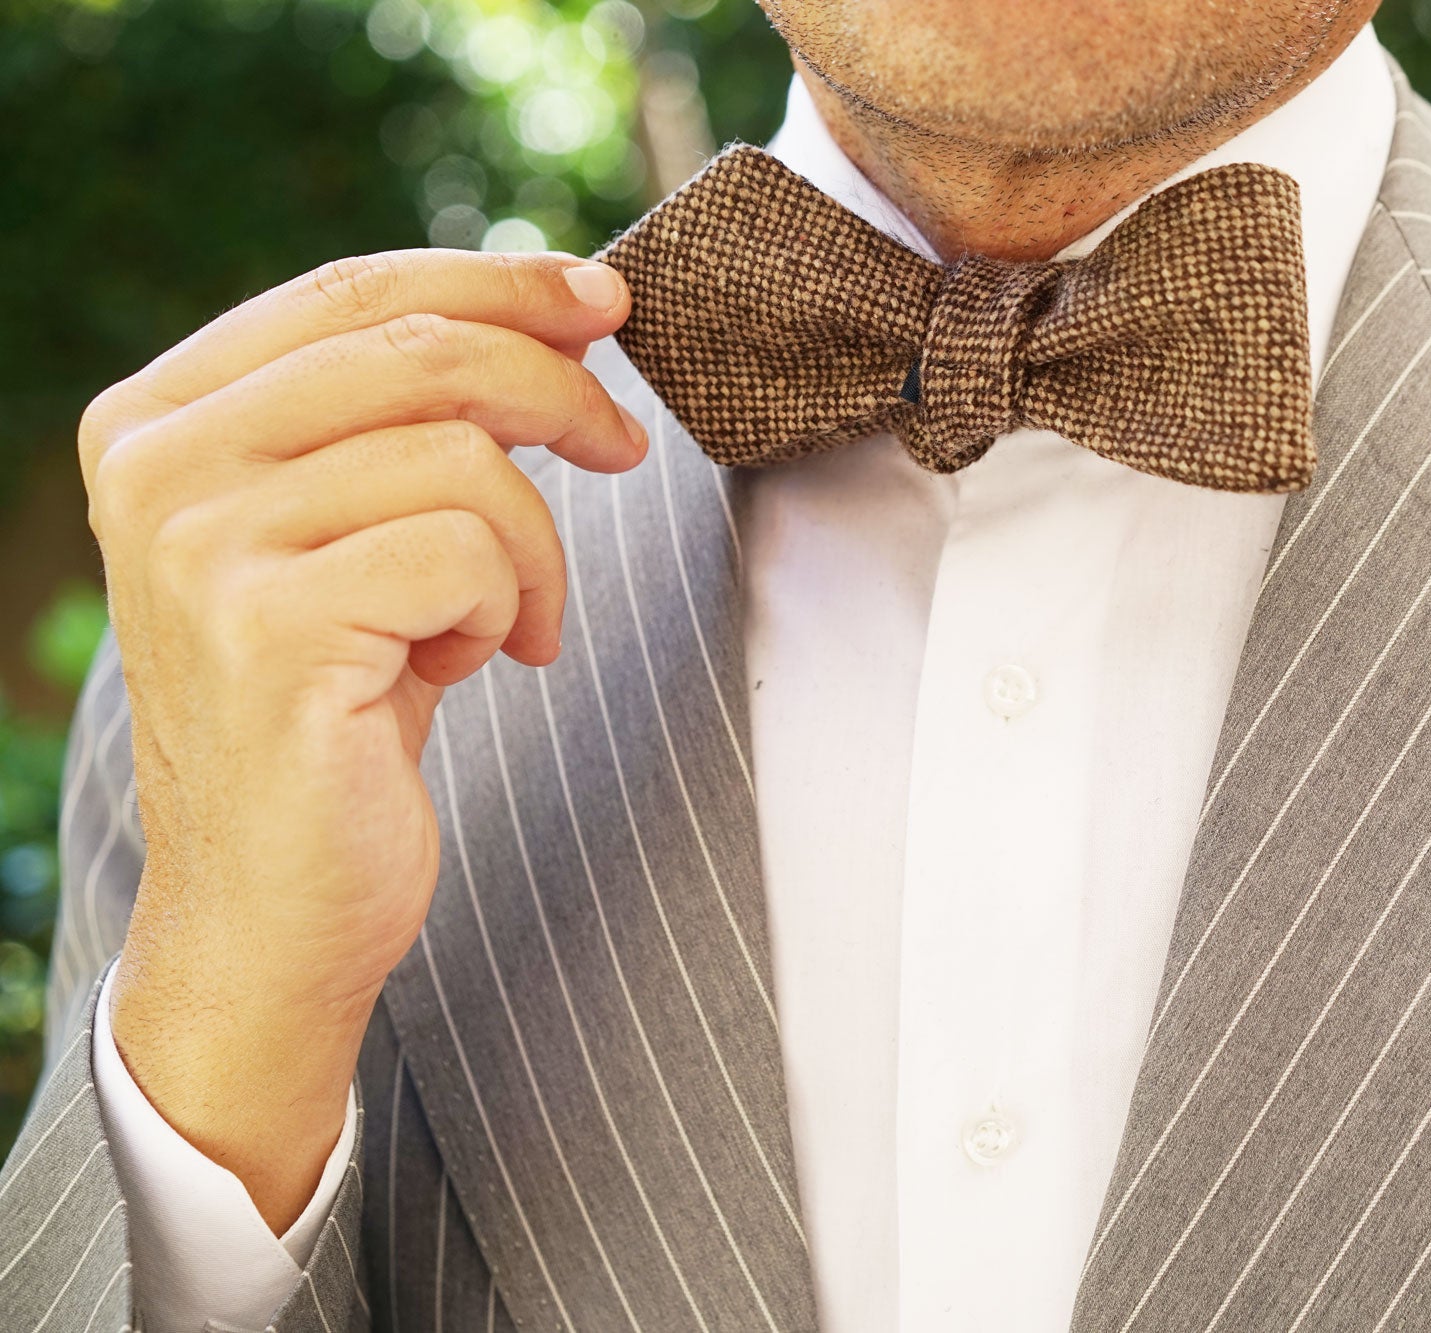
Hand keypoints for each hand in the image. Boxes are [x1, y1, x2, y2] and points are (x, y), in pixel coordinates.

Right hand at [78, 249, 645, 1230]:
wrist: (276, 905)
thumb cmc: (339, 715)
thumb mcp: (354, 537)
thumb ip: (402, 421)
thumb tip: (557, 310)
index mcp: (161, 419)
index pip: (351, 291)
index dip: (495, 279)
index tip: (603, 300)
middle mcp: (158, 465)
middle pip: (417, 347)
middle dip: (558, 388)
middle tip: (624, 445)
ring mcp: (199, 546)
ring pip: (459, 455)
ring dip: (532, 547)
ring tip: (508, 624)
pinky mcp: (267, 629)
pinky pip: (466, 552)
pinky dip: (510, 608)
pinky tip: (479, 666)